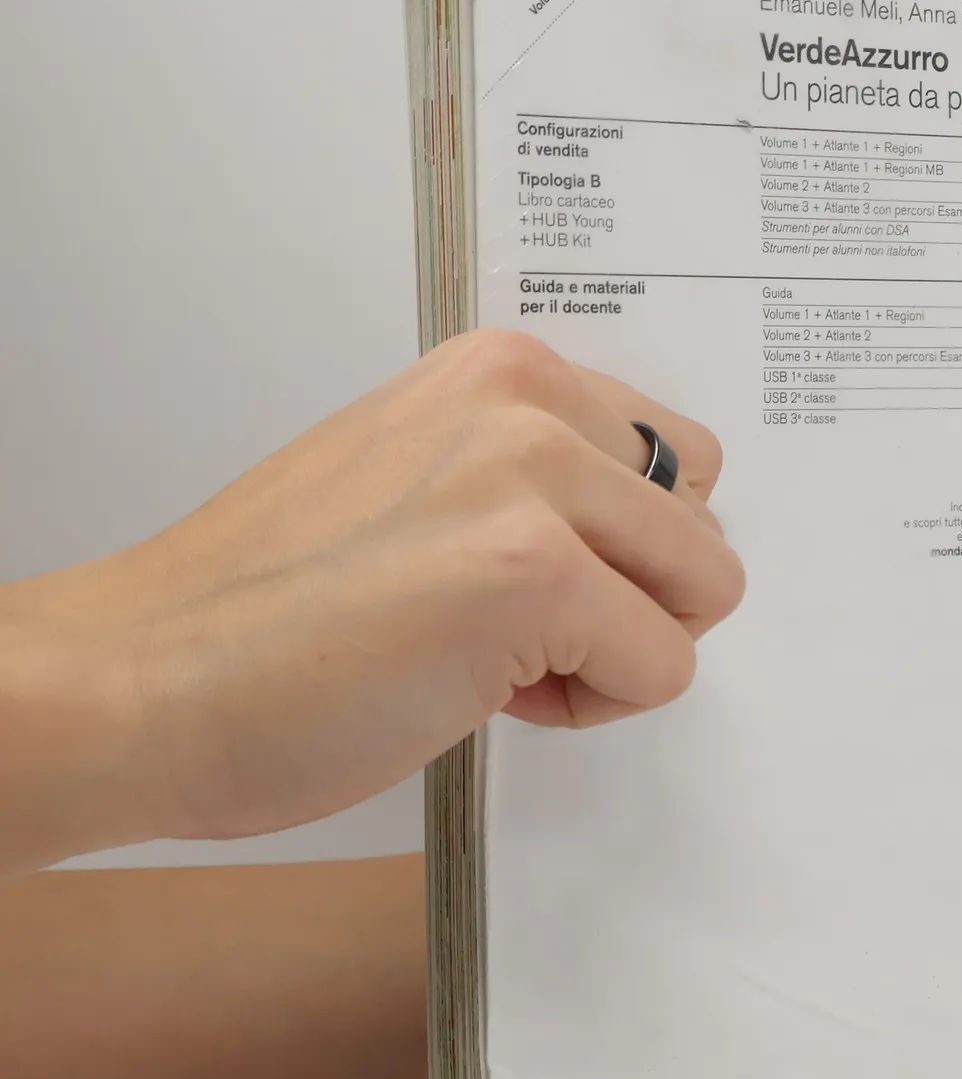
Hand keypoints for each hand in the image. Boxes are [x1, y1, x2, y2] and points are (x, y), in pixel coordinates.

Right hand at [0, 330, 744, 879]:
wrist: (142, 681)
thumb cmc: (266, 610)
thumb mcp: (418, 479)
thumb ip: (530, 475)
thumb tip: (649, 531)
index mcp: (501, 371)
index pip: (673, 459)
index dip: (616, 549)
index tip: (519, 582)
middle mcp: (527, 402)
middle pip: (701, 526)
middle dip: (632, 599)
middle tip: (508, 632)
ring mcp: (535, 482)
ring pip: (700, 593)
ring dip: (617, 652)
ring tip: (492, 661)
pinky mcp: (539, 575)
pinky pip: (664, 669)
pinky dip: (593, 707)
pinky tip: (479, 697)